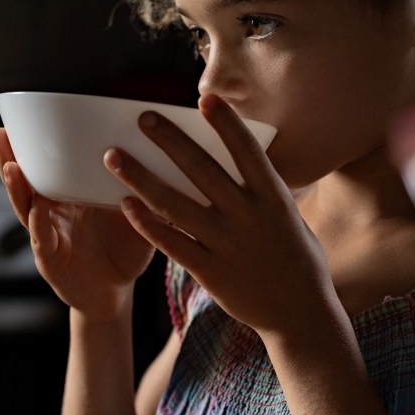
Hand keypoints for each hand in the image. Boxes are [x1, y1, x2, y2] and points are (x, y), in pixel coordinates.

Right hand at [0, 128, 155, 322]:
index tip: (25, 116)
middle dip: (10, 156)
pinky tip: (37, 211)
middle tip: (1, 131)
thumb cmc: (124, 249)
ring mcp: (47, 235)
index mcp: (69, 195)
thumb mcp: (135, 213)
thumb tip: (178, 159)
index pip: (47, 164)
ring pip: (25, 207)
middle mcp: (52, 211)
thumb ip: (146, 189)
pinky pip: (43, 241)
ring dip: (16, 187)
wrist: (116, 292)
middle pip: (26, 180)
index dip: (33, 143)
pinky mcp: (51, 260)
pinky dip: (39, 226)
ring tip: (11, 166)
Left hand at [104, 95, 335, 337]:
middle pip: (201, 170)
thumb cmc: (299, 262)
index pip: (247, 152)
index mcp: (274, 199)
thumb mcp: (291, 219)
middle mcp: (248, 217)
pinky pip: (171, 242)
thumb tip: (248, 161)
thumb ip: (266, 193)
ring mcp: (226, 245)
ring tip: (114, 156)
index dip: (226, 124)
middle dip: (169, 141)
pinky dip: (146, 223)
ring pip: (174, 204)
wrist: (300, 316)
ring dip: (141, 177)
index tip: (205, 98)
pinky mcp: (209, 272)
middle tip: (144, 118)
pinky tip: (125, 204)